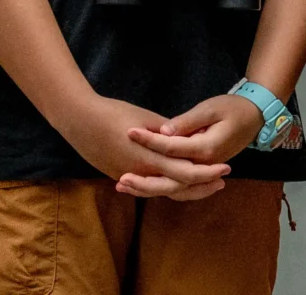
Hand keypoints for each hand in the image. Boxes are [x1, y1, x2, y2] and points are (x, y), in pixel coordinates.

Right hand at [66, 93, 230, 201]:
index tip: (225, 167)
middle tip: (222, 181)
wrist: (80, 121)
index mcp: (150, 156)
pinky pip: (150, 187)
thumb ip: (167, 131)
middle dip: (203, 186)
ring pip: (164, 191)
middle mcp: (142, 173)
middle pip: (179, 188)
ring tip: (204, 186)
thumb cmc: (113, 113)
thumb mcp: (144, 117)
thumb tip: (185, 137)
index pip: (186, 172)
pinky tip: (177, 184)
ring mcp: (131, 177)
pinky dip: (167, 187)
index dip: (207, 172)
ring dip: (187, 190)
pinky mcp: (121, 176)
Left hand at [117, 92, 263, 197]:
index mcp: (205, 150)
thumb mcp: (210, 109)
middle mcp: (203, 166)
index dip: (149, 141)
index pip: (171, 149)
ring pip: (173, 188)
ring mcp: (202, 171)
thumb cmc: (232, 109)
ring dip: (148, 188)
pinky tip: (138, 185)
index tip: (129, 134)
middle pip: (170, 180)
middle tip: (120, 180)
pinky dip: (158, 186)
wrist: (255, 118)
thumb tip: (164, 131)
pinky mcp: (199, 170)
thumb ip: (186, 122)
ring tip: (123, 186)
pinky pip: (178, 185)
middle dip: (144, 181)